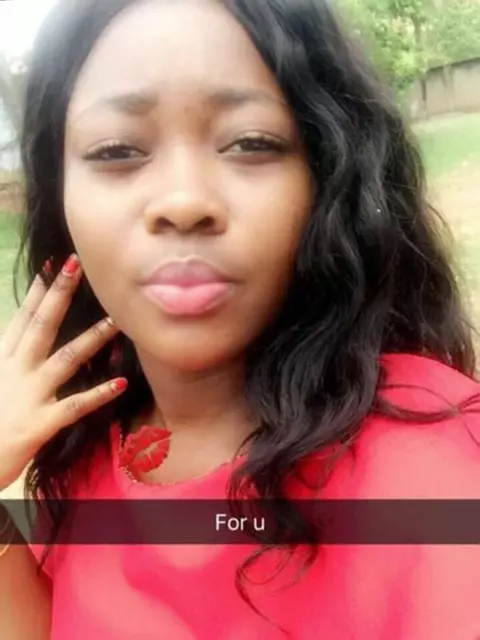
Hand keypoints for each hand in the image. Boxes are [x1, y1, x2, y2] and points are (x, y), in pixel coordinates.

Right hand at [0, 254, 126, 491]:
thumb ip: (7, 356)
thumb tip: (18, 338)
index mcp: (0, 360)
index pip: (22, 319)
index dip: (37, 292)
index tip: (53, 267)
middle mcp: (15, 370)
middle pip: (41, 325)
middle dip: (59, 294)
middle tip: (77, 266)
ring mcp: (29, 394)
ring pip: (66, 358)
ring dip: (93, 338)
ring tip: (116, 320)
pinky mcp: (41, 422)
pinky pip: (75, 406)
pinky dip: (99, 394)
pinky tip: (121, 382)